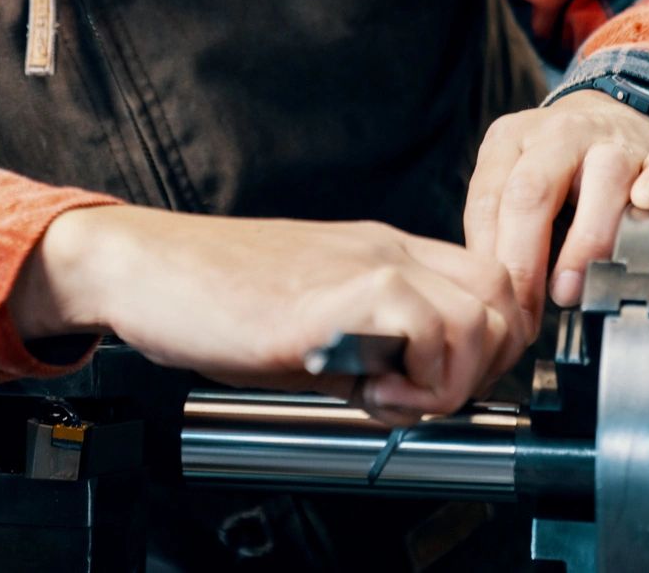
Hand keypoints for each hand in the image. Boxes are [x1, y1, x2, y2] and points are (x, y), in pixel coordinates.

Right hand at [9, 207, 524, 419]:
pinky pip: (425, 325)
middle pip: (505, 297)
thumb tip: (408, 395)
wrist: (143, 269)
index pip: (491, 283)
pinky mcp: (336, 293)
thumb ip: (365, 350)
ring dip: (451, 378)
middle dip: (485, 367)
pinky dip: (416, 377)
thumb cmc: (209, 296)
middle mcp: (387, 250)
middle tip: (422, 399)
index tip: (448, 387)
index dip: (492, 346)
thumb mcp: (309, 323)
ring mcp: (365, 265)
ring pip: (480, 314)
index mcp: (384, 253)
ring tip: (389, 397)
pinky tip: (366, 393)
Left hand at [463, 91, 648, 325]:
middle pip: (533, 191)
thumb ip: (501, 226)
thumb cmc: (556, 168)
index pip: (488, 202)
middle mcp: (559, 133)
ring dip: (586, 240)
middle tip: (527, 310)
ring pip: (605, 176)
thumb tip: (497, 295)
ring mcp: (614, 137)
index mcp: (511, 140)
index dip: (491, 262)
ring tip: (573, 288)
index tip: (499, 310)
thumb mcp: (513, 182)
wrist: (608, 117)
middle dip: (525, 260)